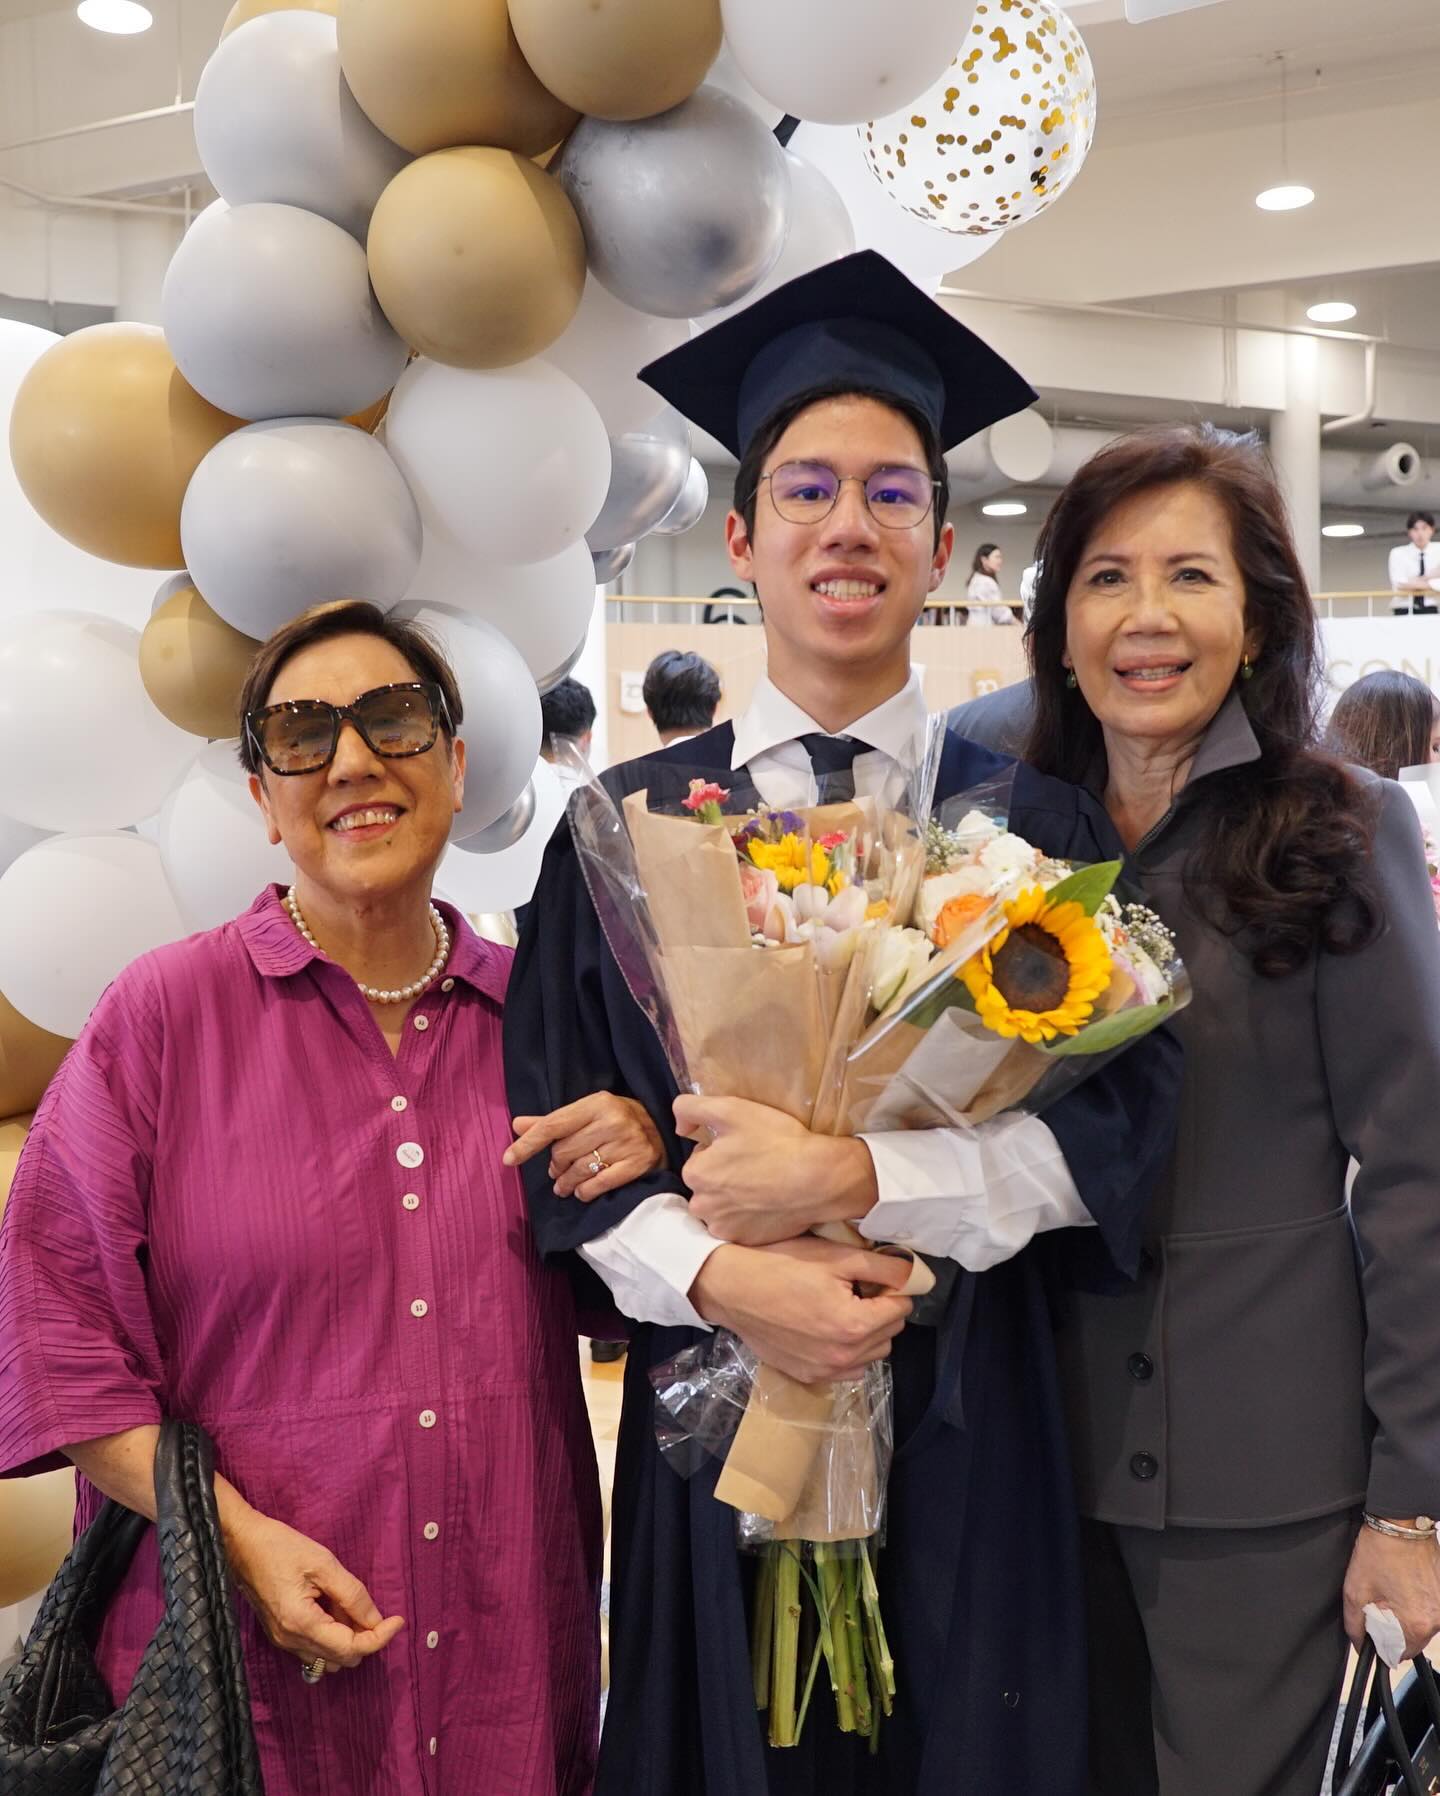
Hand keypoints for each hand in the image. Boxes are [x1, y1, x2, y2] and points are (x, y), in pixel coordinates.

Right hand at [223, 1502, 404, 1674]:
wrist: (241, 1545)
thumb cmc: (281, 1548)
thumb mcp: (323, 1563)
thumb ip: (352, 1594)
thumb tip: (375, 1619)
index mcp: (302, 1624)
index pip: (351, 1648)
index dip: (380, 1637)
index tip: (399, 1620)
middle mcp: (291, 1641)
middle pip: (342, 1658)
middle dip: (363, 1636)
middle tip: (366, 1604)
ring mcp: (283, 1641)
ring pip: (329, 1657)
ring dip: (347, 1636)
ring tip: (343, 1601)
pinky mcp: (281, 1635)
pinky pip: (314, 1648)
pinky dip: (331, 1634)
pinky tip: (330, 1604)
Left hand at [504, 1092, 665, 1200]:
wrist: (663, 1129)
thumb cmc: (617, 1120)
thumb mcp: (587, 1114)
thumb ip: (552, 1122)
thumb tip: (516, 1125)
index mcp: (596, 1103)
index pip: (552, 1125)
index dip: (527, 1144)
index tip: (508, 1159)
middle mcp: (612, 1121)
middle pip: (564, 1152)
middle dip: (555, 1166)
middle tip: (556, 1170)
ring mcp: (627, 1143)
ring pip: (579, 1171)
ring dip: (566, 1183)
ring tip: (564, 1186)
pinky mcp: (638, 1164)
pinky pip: (599, 1185)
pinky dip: (585, 1192)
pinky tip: (582, 1191)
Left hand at [674, 1094, 877, 1245]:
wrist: (819, 1179)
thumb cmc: (776, 1141)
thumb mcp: (730, 1109)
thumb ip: (690, 1108)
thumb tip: (679, 1128)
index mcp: (695, 1175)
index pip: (700, 1158)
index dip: (722, 1149)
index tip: (745, 1145)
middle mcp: (703, 1207)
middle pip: (709, 1185)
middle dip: (725, 1175)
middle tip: (756, 1163)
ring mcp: (725, 1229)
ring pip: (723, 1207)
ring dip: (735, 1198)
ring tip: (764, 1183)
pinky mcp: (747, 1242)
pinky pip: (741, 1226)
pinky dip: (751, 1216)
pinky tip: (769, 1201)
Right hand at [691, 1236, 911, 1383]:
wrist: (731, 1287)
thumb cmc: (781, 1265)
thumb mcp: (836, 1256)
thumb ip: (884, 1267)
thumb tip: (916, 1275)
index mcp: (855, 1325)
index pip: (902, 1309)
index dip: (892, 1288)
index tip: (872, 1275)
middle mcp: (844, 1357)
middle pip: (890, 1334)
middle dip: (881, 1310)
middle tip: (855, 1287)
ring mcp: (824, 1371)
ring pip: (871, 1354)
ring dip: (867, 1333)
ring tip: (840, 1306)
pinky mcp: (807, 1376)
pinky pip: (846, 1369)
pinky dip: (846, 1351)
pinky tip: (825, 1327)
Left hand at [1343, 1523, 1439, 1660]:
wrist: (1400, 1522)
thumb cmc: (1379, 1550)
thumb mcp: (1355, 1590)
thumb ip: (1355, 1625)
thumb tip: (1359, 1644)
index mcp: (1416, 1623)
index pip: (1399, 1654)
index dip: (1382, 1644)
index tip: (1373, 1630)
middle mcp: (1436, 1618)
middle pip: (1412, 1640)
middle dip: (1394, 1629)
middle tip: (1379, 1604)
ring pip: (1421, 1624)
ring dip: (1406, 1616)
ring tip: (1391, 1590)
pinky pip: (1429, 1608)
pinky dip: (1416, 1603)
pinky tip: (1403, 1584)